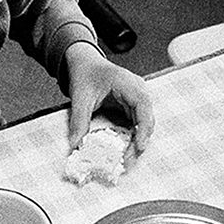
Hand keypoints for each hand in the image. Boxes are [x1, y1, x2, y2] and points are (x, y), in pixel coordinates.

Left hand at [64, 41, 154, 155]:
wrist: (84, 63)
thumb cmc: (86, 73)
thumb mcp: (80, 96)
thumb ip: (79, 120)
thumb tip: (76, 144)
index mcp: (129, 83)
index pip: (143, 106)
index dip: (144, 128)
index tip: (139, 147)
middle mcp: (138, 90)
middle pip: (147, 119)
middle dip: (140, 141)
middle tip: (128, 161)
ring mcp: (138, 98)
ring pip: (144, 124)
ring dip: (137, 141)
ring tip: (126, 159)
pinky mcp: (133, 106)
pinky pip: (137, 124)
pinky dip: (132, 137)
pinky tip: (124, 150)